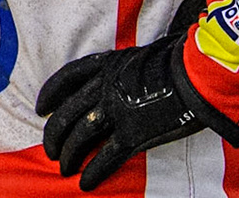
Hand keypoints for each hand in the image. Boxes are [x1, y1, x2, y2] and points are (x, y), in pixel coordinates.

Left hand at [35, 30, 238, 191]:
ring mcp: (116, 110)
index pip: (66, 78)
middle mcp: (104, 87)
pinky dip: (93, 172)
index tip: (41, 109)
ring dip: (69, 155)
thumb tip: (119, 82)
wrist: (197, 74)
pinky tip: (85, 183)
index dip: (50, 95)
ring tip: (64, 167)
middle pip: (67, 113)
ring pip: (81, 136)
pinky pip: (106, 157)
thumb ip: (123, 71)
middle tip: (50, 149)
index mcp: (105, 65)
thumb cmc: (177, 61)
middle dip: (54, 134)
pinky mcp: (133, 133)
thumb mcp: (140, 56)